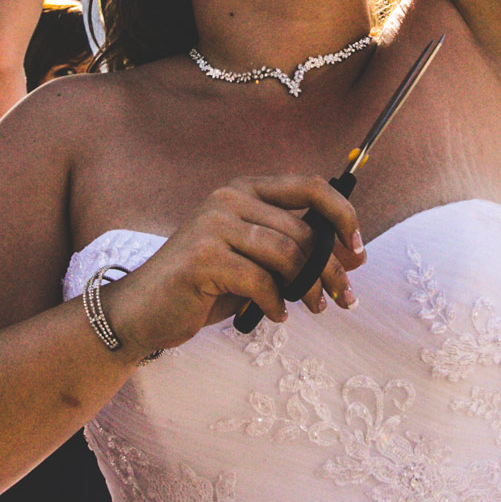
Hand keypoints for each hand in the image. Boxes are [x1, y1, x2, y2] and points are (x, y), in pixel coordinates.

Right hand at [105, 176, 367, 352]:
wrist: (142, 310)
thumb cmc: (203, 285)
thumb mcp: (251, 258)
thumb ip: (290, 248)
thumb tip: (351, 255)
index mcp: (244, 190)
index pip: (310, 186)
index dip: (344, 215)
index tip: (358, 249)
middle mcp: (229, 199)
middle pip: (304, 230)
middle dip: (332, 268)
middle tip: (344, 297)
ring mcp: (213, 226)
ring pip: (288, 254)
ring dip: (311, 287)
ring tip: (315, 307)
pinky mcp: (203, 258)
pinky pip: (261, 281)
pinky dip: (276, 302)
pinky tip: (276, 315)